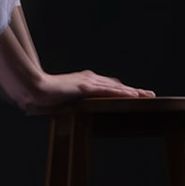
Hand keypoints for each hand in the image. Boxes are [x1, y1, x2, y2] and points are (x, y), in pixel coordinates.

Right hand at [24, 70, 153, 114]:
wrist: (34, 88)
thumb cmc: (45, 95)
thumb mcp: (63, 98)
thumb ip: (70, 101)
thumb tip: (72, 107)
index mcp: (85, 80)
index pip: (110, 85)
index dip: (124, 90)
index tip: (136, 94)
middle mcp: (89, 78)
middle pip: (117, 85)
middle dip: (134, 90)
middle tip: (150, 95)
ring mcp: (88, 82)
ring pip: (117, 87)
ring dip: (133, 91)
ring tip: (148, 96)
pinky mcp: (86, 88)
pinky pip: (108, 91)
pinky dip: (122, 93)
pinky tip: (133, 96)